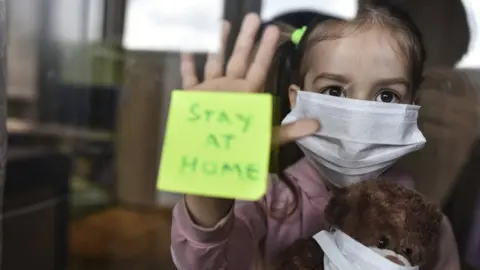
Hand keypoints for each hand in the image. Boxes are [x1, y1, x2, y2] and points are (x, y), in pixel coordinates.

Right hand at [180, 13, 319, 146]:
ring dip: (218, 44)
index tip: (272, 30)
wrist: (214, 159)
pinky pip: (190, 77)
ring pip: (215, 62)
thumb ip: (291, 130)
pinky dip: (188, 63)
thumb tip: (318, 124)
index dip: (266, 49)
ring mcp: (212, 90)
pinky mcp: (194, 96)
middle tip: (252, 17)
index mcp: (248, 93)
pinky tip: (187, 47)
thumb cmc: (241, 148)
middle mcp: (231, 88)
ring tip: (221, 24)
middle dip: (245, 38)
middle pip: (239, 58)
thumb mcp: (268, 139)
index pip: (259, 67)